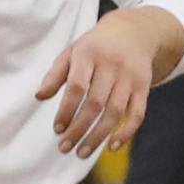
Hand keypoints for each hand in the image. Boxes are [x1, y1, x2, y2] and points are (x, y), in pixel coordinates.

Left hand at [36, 8, 163, 158]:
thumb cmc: (96, 46)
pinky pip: (138, 113)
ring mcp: (130, 76)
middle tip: (65, 148)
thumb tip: (39, 97)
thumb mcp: (73, 52)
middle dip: (79, 129)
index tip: (57, 130)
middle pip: (96, 104)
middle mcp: (112, 65)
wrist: (134, 31)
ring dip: (98, 136)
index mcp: (90, 54)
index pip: (77, 87)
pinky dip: (127, 132)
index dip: (66, 111)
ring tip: (82, 152)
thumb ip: (55, 74)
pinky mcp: (144, 86)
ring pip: (115, 112)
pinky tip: (112, 147)